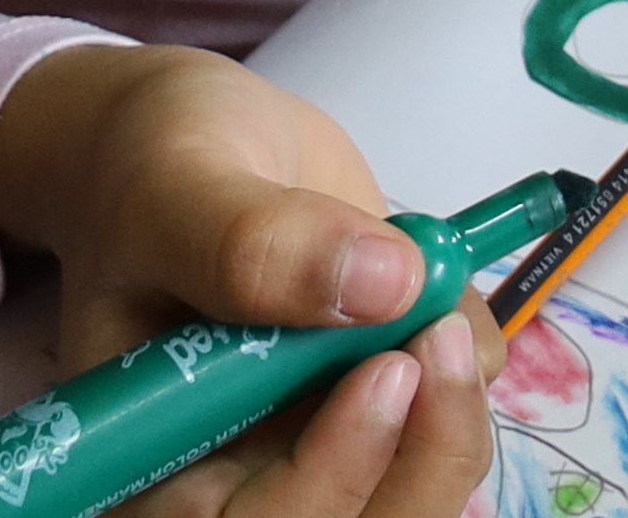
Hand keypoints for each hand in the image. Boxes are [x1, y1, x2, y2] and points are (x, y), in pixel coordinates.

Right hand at [0, 43, 502, 517]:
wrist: (202, 145)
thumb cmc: (154, 169)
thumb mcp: (175, 185)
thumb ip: (249, 241)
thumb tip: (383, 284)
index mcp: (156, 456)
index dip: (324, 482)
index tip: (384, 374)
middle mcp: (235, 471)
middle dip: (417, 457)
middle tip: (441, 340)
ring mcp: (314, 443)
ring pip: (411, 491)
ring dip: (453, 414)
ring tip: (442, 305)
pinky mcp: (378, 404)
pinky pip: (450, 418)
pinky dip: (472, 364)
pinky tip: (442, 289)